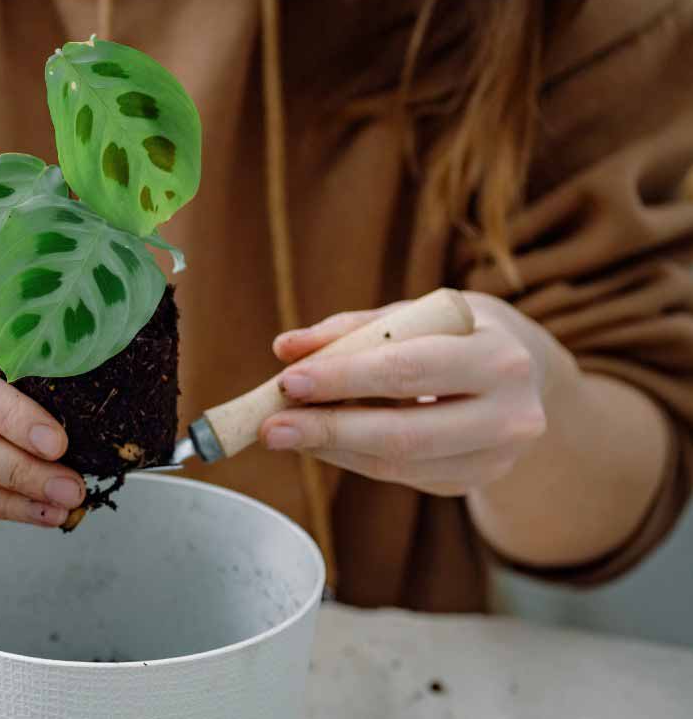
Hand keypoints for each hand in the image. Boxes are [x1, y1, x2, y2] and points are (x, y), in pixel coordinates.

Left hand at [260, 293, 566, 495]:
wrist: (526, 374)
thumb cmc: (457, 332)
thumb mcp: (416, 314)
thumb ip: (352, 330)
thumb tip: (285, 348)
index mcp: (500, 356)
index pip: (408, 370)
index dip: (344, 378)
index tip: (288, 380)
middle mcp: (511, 415)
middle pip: (405, 433)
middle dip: (329, 429)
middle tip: (270, 426)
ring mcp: (496, 458)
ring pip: (399, 463)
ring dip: (332, 449)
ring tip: (283, 432)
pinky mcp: (473, 482)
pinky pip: (400, 475)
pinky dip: (352, 458)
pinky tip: (319, 442)